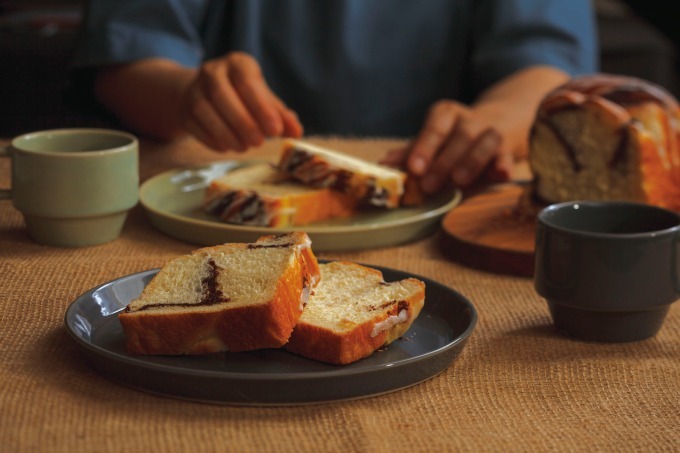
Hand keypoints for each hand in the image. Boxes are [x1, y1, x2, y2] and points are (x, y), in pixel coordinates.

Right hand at [180, 52, 302, 150]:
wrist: (205, 94)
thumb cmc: (244, 98)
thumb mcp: (264, 100)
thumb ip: (281, 116)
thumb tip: (296, 132)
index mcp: (238, 64)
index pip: (248, 83)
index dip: (262, 108)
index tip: (275, 130)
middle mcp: (213, 71)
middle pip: (222, 95)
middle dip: (243, 122)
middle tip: (259, 142)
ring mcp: (194, 89)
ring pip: (205, 110)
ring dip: (227, 133)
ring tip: (245, 147)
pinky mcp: (184, 109)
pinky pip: (195, 125)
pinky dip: (213, 139)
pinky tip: (228, 147)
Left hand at [381, 100, 512, 193]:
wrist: (494, 126)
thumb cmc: (453, 139)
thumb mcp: (431, 142)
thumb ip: (410, 153)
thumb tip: (383, 165)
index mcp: (446, 114)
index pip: (435, 127)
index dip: (424, 147)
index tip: (414, 168)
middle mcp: (470, 119)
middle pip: (460, 136)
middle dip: (444, 161)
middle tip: (429, 185)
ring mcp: (491, 132)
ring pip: (486, 140)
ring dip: (472, 161)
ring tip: (459, 181)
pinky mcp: (508, 148)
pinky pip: (507, 155)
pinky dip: (504, 164)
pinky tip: (500, 175)